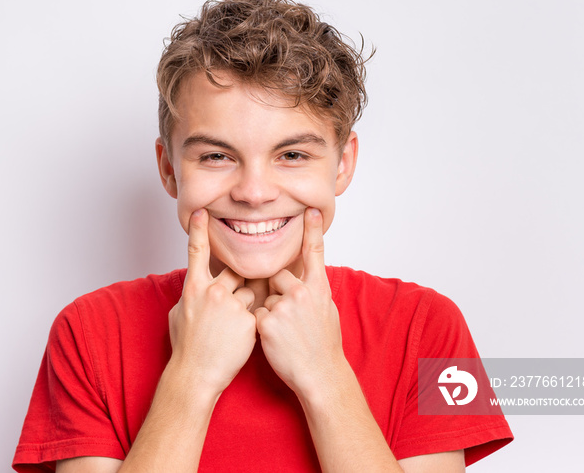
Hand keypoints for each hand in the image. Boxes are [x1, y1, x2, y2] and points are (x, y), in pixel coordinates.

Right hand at [168, 209, 256, 396]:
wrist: (196, 375)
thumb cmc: (186, 347)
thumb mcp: (179, 315)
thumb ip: (192, 295)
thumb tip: (195, 287)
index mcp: (193, 288)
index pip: (196, 252)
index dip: (199, 230)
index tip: (202, 211)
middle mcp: (212, 292)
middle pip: (235, 272)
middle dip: (238, 283)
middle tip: (230, 305)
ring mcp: (231, 305)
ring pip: (250, 292)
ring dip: (247, 305)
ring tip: (232, 328)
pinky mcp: (248, 320)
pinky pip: (258, 311)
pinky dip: (254, 322)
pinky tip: (239, 338)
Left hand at [254, 208, 346, 397]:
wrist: (320, 375)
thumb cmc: (324, 345)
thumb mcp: (326, 311)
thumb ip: (313, 292)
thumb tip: (306, 280)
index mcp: (318, 288)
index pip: (314, 252)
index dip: (312, 229)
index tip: (310, 209)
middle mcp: (301, 293)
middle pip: (277, 276)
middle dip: (278, 292)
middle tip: (291, 318)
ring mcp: (283, 306)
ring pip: (265, 298)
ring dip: (270, 313)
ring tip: (286, 334)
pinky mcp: (266, 322)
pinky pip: (256, 315)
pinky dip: (261, 327)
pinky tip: (276, 340)